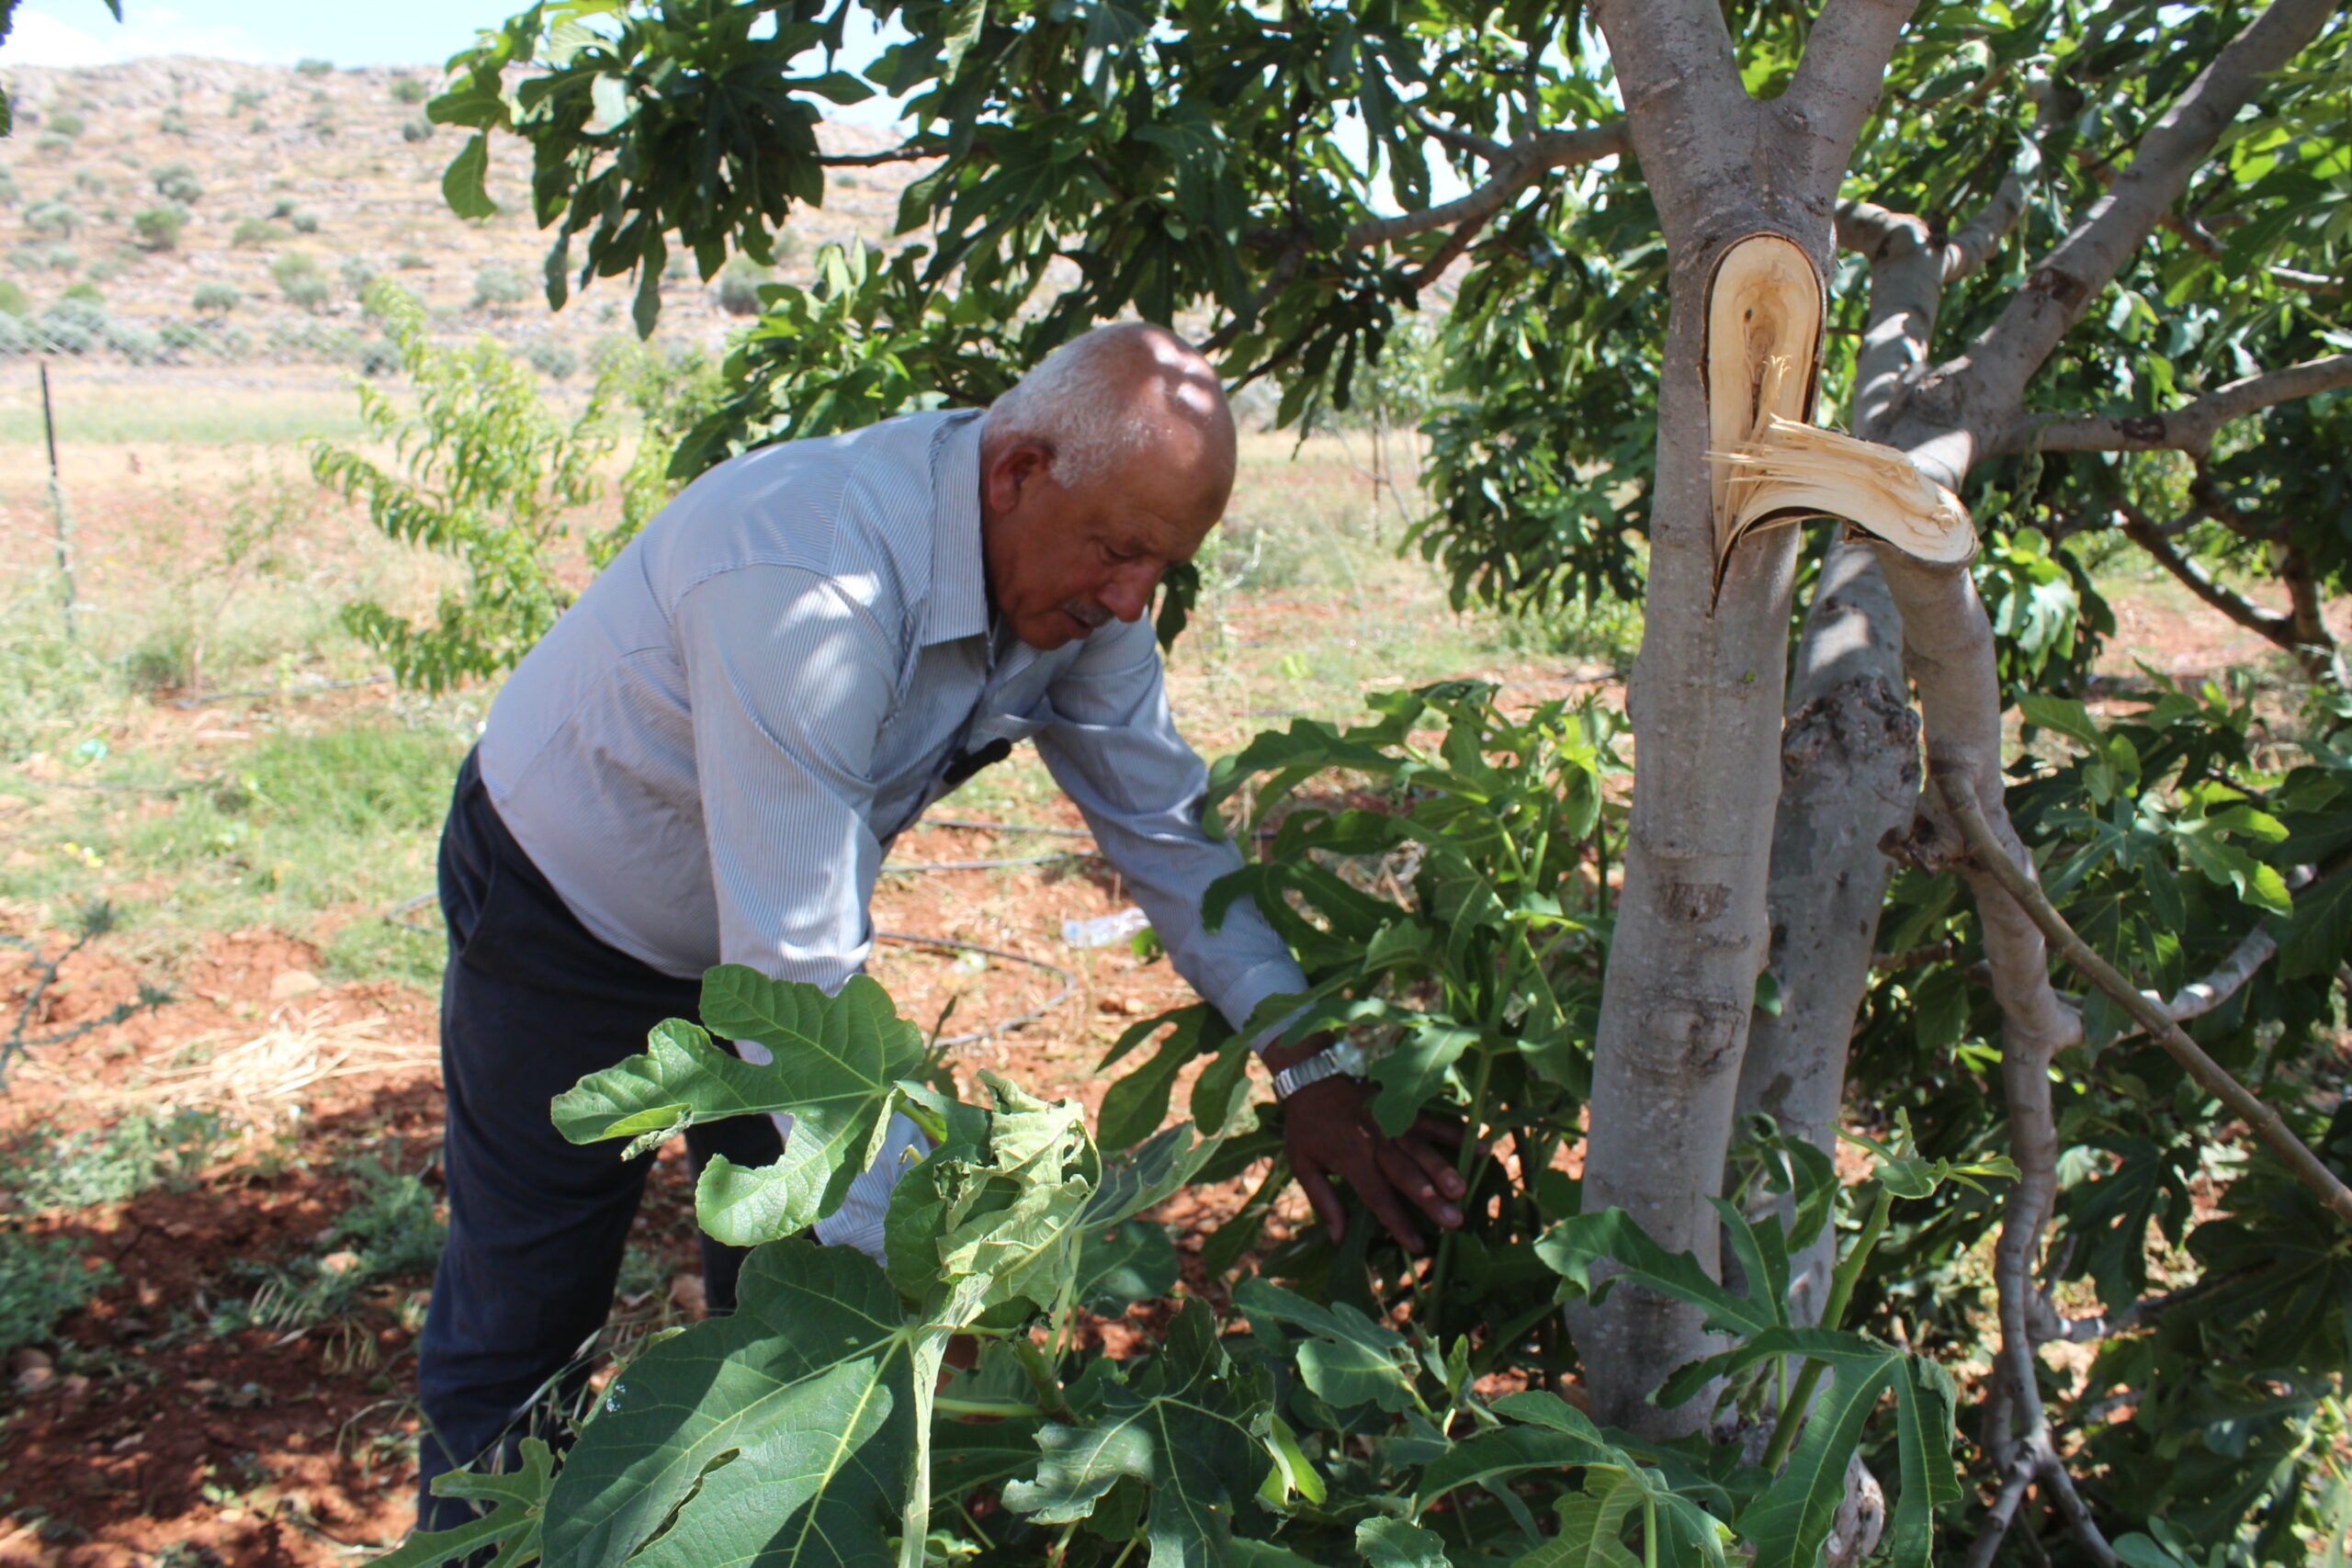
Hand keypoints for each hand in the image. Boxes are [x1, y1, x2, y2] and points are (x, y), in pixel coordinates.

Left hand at [1272, 1039, 1469, 1252]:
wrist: (1311, 1074)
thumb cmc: (1306, 1124)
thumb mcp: (1302, 1163)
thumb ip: (1323, 1200)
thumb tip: (1338, 1239)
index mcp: (1350, 1158)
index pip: (1377, 1196)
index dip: (1397, 1222)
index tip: (1418, 1245)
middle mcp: (1375, 1141)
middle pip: (1406, 1174)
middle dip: (1430, 1198)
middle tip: (1453, 1220)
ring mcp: (1392, 1122)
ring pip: (1422, 1149)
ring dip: (1444, 1168)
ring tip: (1463, 1188)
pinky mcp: (1403, 1106)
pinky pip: (1432, 1121)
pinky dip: (1456, 1132)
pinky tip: (1479, 1143)